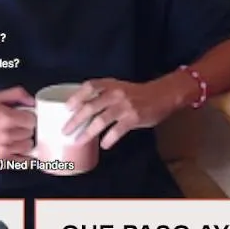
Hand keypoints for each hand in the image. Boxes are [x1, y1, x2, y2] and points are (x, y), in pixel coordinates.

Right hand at [0, 87, 36, 161]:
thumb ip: (17, 94)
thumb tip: (32, 101)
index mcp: (6, 117)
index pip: (32, 120)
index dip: (27, 118)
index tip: (22, 119)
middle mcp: (6, 135)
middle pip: (30, 133)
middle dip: (24, 129)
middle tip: (15, 127)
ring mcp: (3, 150)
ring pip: (28, 147)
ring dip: (23, 142)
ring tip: (14, 138)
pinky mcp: (0, 161)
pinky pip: (22, 162)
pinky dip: (25, 158)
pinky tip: (21, 152)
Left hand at [62, 75, 193, 148]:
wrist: (163, 95)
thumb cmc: (138, 94)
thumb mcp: (120, 88)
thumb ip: (104, 95)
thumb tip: (82, 111)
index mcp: (111, 84)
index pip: (90, 86)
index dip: (76, 97)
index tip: (67, 107)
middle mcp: (116, 93)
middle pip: (90, 106)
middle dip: (76, 120)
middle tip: (66, 131)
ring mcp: (125, 106)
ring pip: (101, 120)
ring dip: (88, 132)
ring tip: (79, 141)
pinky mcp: (134, 118)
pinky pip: (117, 131)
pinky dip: (108, 139)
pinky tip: (104, 145)